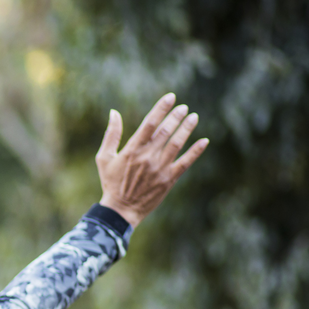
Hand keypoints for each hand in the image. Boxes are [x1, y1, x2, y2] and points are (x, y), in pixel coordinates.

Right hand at [96, 93, 208, 227]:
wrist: (121, 210)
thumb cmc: (111, 182)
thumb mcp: (103, 157)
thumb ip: (111, 134)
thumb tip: (114, 112)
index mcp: (132, 150)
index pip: (149, 124)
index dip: (161, 109)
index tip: (171, 98)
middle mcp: (147, 157)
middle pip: (165, 131)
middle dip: (175, 117)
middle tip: (184, 107)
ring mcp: (160, 168)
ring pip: (177, 144)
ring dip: (186, 129)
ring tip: (193, 117)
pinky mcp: (169, 179)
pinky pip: (185, 163)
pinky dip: (195, 151)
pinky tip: (204, 141)